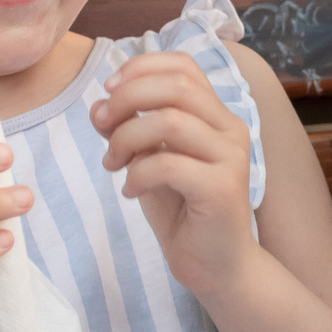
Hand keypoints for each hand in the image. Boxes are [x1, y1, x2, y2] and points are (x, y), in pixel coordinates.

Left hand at [92, 50, 257, 295]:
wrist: (216, 266)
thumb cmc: (184, 212)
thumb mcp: (149, 162)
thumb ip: (130, 130)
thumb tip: (100, 105)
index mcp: (216, 116)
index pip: (184, 66)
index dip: (142, 66)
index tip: (109, 88)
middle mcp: (231, 129)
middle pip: (176, 86)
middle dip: (126, 98)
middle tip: (100, 124)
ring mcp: (231, 158)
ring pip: (170, 121)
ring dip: (127, 137)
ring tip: (112, 163)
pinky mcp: (222, 189)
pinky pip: (169, 165)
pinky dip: (137, 174)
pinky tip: (131, 191)